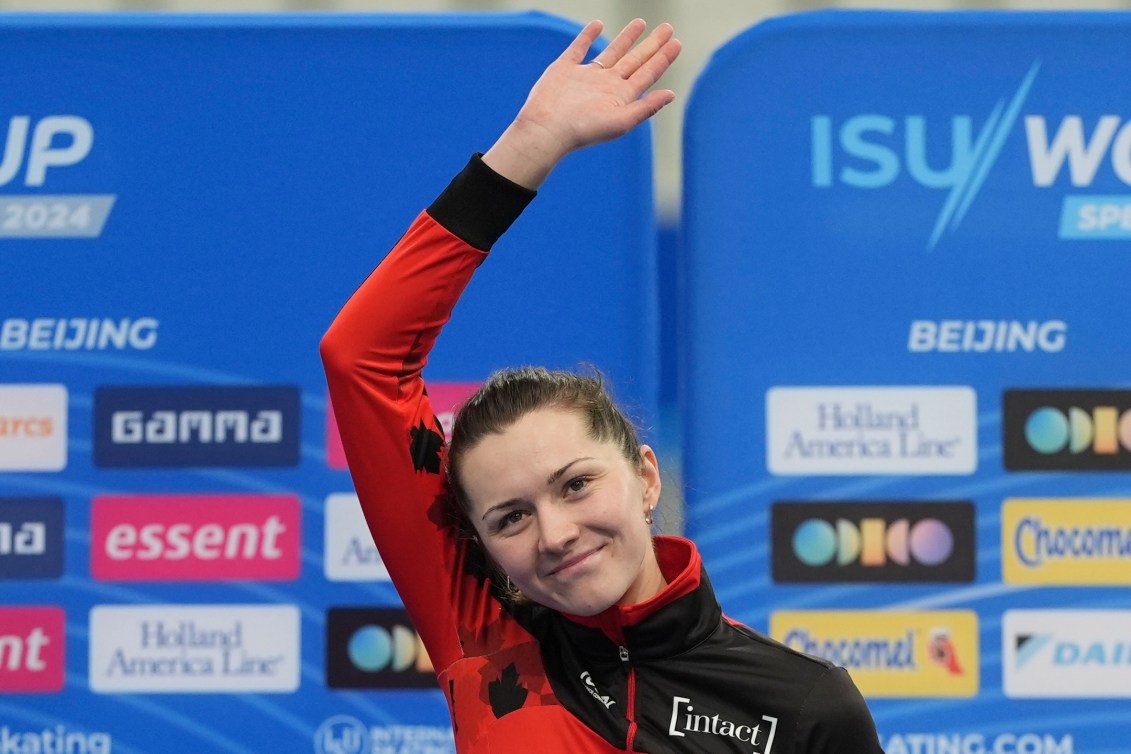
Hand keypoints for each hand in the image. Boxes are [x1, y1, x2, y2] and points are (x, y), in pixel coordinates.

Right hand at [483, 19, 680, 188]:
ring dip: (626, 38)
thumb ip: (646, 108)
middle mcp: (606, 85)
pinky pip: (579, 48)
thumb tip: (671, 94)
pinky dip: (588, 36)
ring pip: (612, 52)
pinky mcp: (565, 69)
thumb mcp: (621, 121)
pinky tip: (597, 25)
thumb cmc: (584, 130)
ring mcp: (586, 76)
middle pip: (635, 60)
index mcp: (621, 97)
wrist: (547, 129)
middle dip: (652, 44)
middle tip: (668, 28)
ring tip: (641, 22)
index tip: (677, 43)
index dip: (663, 58)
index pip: (647, 73)